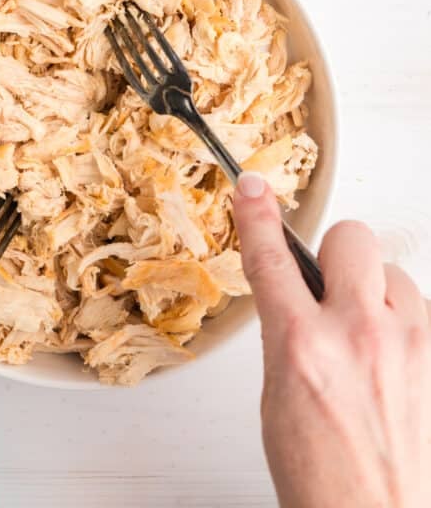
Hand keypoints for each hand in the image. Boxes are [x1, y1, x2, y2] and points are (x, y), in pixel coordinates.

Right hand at [234, 171, 430, 507]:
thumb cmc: (322, 478)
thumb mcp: (277, 397)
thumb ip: (288, 332)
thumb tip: (295, 290)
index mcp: (303, 347)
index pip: (272, 258)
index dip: (258, 215)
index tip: (253, 188)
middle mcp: (360, 336)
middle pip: (351, 236)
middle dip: (337, 255)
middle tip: (332, 290)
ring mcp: (411, 346)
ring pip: (394, 272)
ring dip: (378, 296)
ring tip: (370, 344)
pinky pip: (421, 311)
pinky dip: (406, 327)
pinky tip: (396, 365)